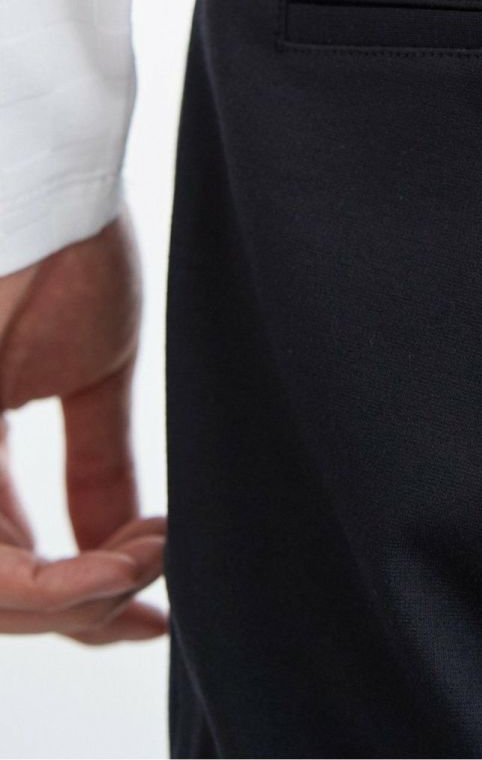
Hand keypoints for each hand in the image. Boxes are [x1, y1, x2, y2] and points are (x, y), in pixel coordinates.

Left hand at [0, 211, 166, 643]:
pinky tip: (123, 564)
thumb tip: (124, 539)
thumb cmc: (67, 250)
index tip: (153, 611)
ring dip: (78, 604)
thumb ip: (97, 464)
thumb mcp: (94, 374)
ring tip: (146, 565)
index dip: (81, 602)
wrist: (55, 180)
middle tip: (155, 589)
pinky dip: (55, 586)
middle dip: (85, 612)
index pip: (9, 561)